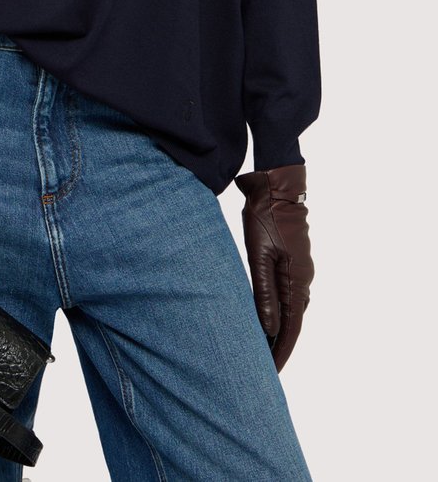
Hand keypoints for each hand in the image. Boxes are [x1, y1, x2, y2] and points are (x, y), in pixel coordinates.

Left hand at [234, 163, 313, 372]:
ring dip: (280, 331)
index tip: (271, 374)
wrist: (278, 188)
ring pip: (292, 311)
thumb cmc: (265, 219)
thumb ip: (264, 292)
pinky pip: (289, 296)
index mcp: (297, 282)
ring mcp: (301, 272)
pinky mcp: (294, 262)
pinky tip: (268, 317)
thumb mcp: (259, 255)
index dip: (280, 352)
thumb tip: (270, 328)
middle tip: (264, 371)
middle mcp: (303, 281)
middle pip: (293, 324)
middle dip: (279, 347)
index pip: (291, 329)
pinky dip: (279, 312)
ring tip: (263, 350)